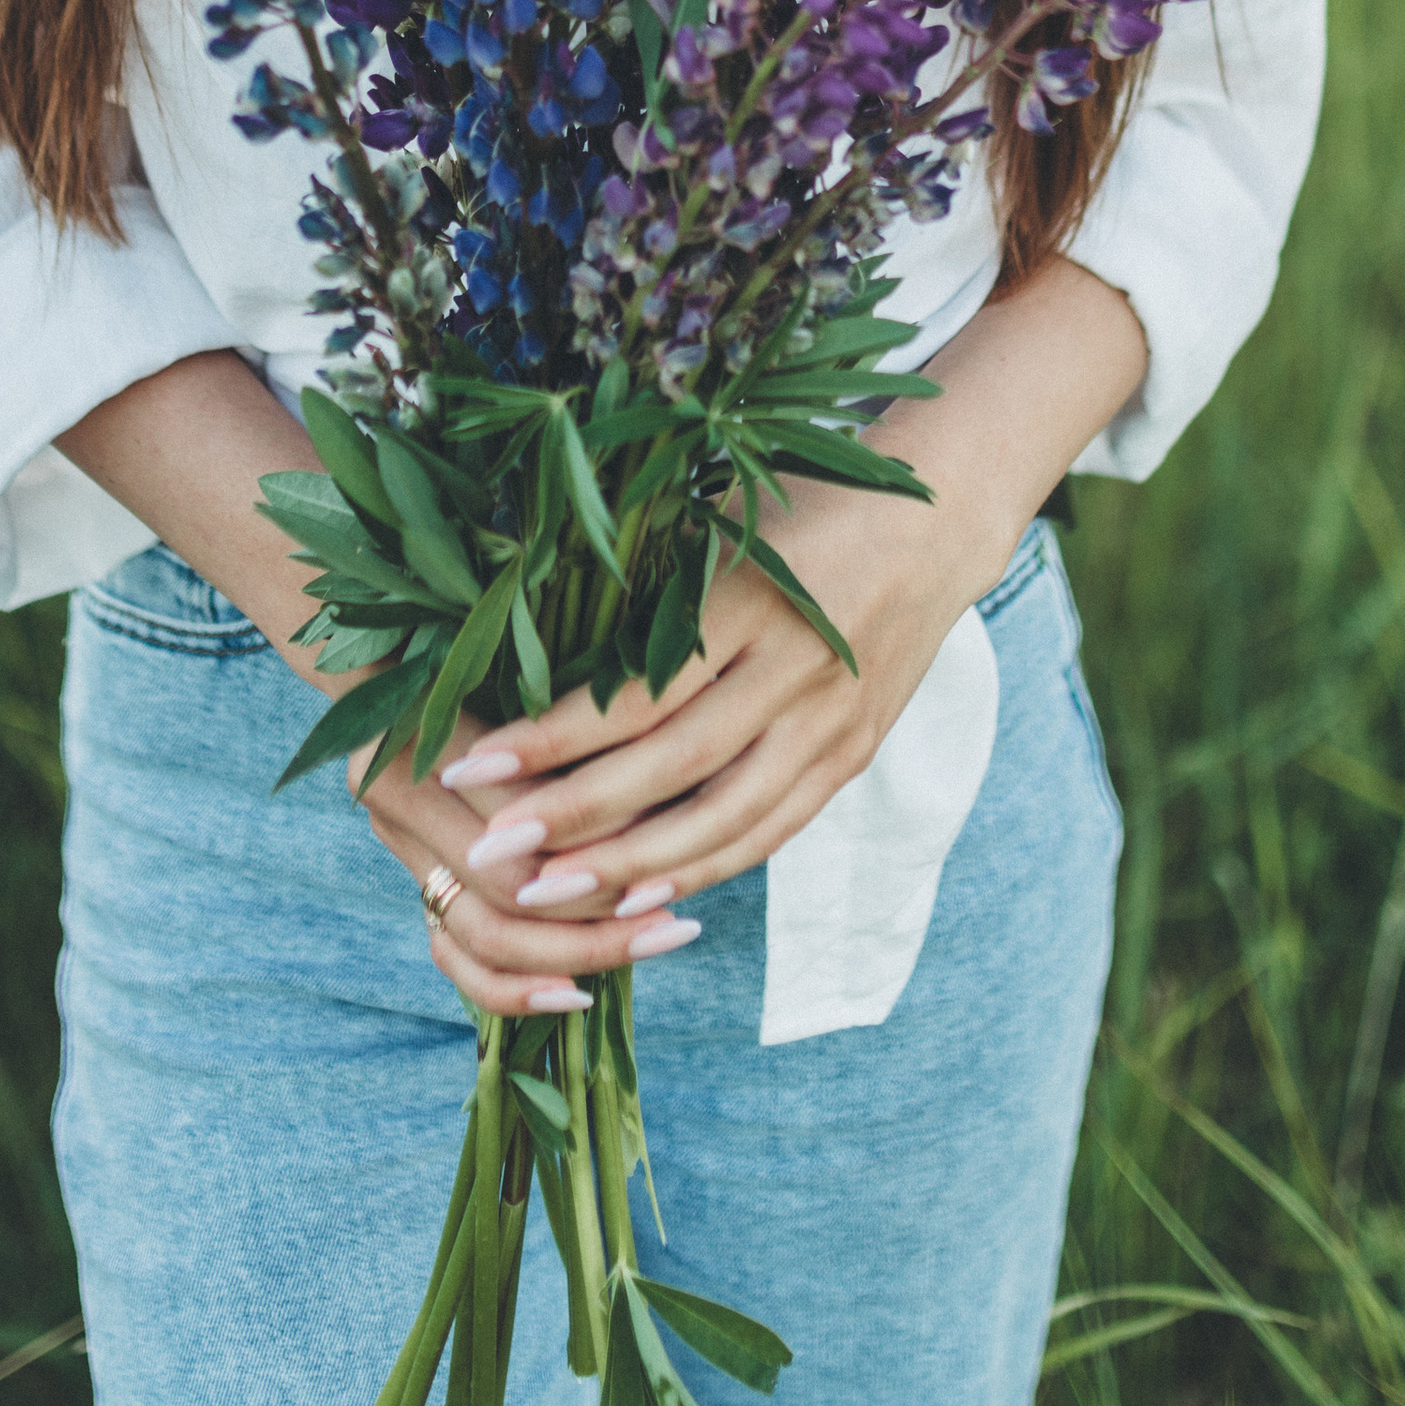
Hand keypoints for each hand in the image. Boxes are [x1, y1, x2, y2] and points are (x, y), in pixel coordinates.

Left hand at [352, 471, 982, 1015]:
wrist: (932, 524)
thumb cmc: (800, 508)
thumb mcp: (721, 526)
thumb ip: (647, 594)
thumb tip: (526, 650)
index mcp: (753, 600)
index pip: (638, 692)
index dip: (552, 737)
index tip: (471, 761)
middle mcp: (797, 669)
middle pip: (674, 767)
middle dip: (575, 818)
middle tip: (490, 851)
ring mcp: (832, 722)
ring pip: (725, 818)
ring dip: (631, 866)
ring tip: (547, 892)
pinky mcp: (851, 756)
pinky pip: (770, 830)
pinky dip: (705, 869)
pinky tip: (640, 897)